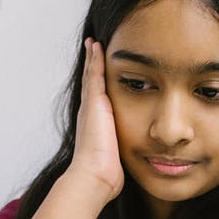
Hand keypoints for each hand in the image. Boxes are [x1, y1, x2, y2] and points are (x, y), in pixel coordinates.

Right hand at [64, 38, 123, 203]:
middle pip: (91, 83)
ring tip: (94, 42)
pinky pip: (95, 74)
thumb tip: (129, 169)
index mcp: (95, 125)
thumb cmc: (105, 175)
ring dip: (93, 58)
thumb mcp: (114, 161)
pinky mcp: (94, 102)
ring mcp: (90, 106)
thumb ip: (118, 157)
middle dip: (92, 67)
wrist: (94, 176)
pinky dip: (96, 59)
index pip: (96, 100)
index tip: (98, 73)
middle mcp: (89, 113)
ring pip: (91, 75)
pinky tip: (98, 45)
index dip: (97, 85)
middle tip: (93, 48)